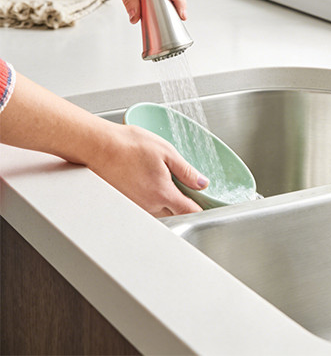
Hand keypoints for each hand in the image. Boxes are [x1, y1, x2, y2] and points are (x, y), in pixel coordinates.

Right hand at [88, 123, 207, 216]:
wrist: (98, 146)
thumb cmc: (128, 145)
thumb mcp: (166, 152)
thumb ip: (186, 171)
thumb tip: (202, 183)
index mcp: (162, 193)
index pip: (189, 211)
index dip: (200, 207)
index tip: (204, 200)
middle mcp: (148, 205)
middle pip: (175, 213)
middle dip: (182, 202)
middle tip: (183, 184)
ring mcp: (135, 206)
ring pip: (159, 211)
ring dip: (166, 201)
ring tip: (161, 178)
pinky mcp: (124, 203)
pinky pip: (144, 207)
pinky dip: (150, 199)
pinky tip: (146, 181)